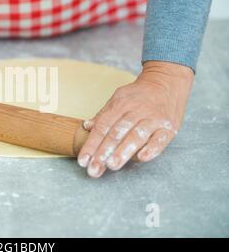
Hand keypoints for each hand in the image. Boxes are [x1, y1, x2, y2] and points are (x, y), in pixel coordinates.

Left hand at [77, 61, 193, 177]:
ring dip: (123, 151)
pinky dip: (152, 148)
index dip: (91, 144)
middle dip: (103, 153)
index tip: (83, 161)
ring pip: (136, 136)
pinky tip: (142, 158)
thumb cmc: (139, 95)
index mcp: (120, 104)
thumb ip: (104, 114)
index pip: (102, 127)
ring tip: (112, 165)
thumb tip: (86, 127)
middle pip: (116, 133)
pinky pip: (160, 139)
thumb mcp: (119, 99)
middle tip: (94, 169)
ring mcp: (153, 118)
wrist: (166, 81)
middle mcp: (135, 111)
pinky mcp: (169, 126)